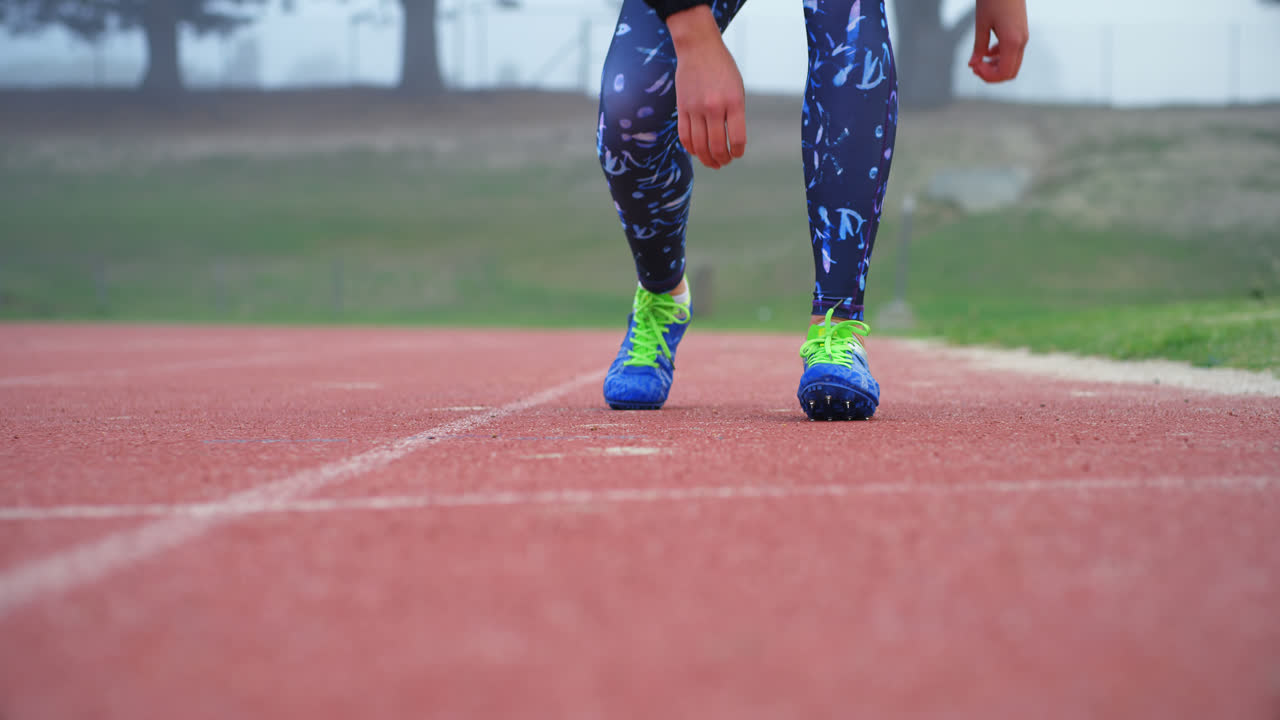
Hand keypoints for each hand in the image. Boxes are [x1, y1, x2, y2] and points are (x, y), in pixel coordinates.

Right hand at [666, 6, 746, 168]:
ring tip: (712, 163)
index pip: (737, 138)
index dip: (737, 152)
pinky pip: (684, 136)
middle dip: (722, 159)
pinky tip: (697, 152)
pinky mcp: (682, 107)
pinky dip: (691, 149)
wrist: (699, 48)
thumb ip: (734, 114)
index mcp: (734, 102)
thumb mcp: (737, 89)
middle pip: (717, 146)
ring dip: (707, 159)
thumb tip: (730, 142)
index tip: (737, 154)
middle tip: (724, 162)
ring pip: (700, 145)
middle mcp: (714, 106)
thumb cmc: (722, 69)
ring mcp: (696, 108)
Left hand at [968, 0, 1028, 82]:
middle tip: (975, 67)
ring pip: (1012, 64)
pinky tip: (987, 52)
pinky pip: (1012, 53)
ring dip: (995, 67)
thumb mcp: (981, 23)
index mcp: (1012, 41)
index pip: (1004, 73)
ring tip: (979, 61)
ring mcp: (1023, 37)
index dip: (988, 76)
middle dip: (991, 74)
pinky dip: (1000, 57)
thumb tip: (973, 64)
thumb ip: (978, 46)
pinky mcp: (1020, 33)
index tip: (974, 66)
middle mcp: (1021, 41)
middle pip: (1010, 72)